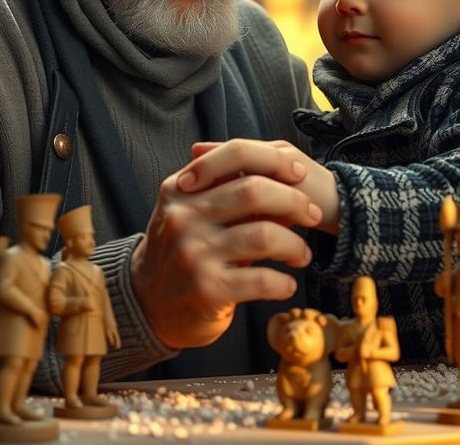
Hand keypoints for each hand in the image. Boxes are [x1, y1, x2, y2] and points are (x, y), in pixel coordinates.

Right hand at [130, 139, 323, 349]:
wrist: (146, 305)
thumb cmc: (185, 249)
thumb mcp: (192, 209)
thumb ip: (227, 184)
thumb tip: (288, 165)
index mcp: (182, 189)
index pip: (235, 154)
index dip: (275, 160)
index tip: (301, 172)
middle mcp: (184, 218)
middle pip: (254, 191)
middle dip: (294, 201)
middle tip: (313, 214)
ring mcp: (194, 254)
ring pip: (264, 235)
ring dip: (295, 245)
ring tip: (303, 254)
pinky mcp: (207, 290)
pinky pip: (261, 280)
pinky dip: (282, 282)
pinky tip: (287, 285)